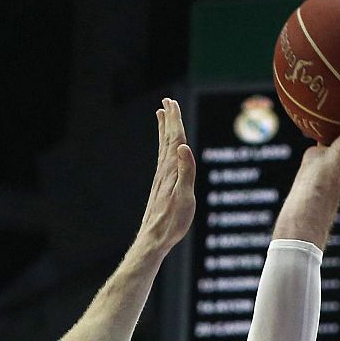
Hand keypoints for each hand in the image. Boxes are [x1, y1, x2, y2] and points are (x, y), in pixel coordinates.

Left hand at [136, 98, 196, 254]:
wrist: (154, 239)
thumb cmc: (172, 222)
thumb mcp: (185, 198)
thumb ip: (186, 172)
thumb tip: (184, 147)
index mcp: (172, 170)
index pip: (174, 139)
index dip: (174, 120)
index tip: (172, 102)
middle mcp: (164, 171)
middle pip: (167, 139)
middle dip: (168, 119)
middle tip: (167, 101)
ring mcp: (161, 178)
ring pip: (163, 148)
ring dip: (164, 130)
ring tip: (162, 115)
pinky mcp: (161, 187)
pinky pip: (163, 159)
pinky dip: (164, 147)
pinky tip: (165, 148)